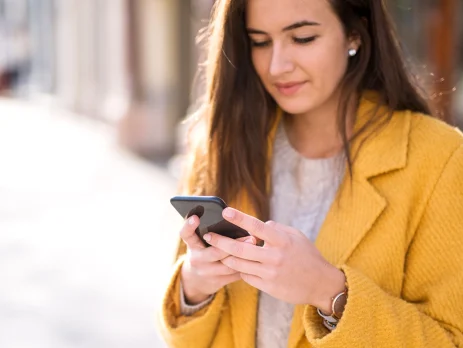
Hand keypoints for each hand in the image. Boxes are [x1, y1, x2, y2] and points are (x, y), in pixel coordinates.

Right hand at [179, 215, 255, 304]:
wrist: (196, 280)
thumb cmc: (203, 251)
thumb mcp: (200, 242)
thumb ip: (210, 231)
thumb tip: (234, 218)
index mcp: (192, 245)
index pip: (186, 234)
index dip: (189, 226)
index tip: (196, 217)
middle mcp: (197, 259)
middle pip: (215, 252)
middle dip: (234, 244)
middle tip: (251, 236)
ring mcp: (206, 272)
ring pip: (228, 265)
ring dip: (244, 256)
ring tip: (256, 246)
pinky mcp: (217, 282)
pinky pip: (234, 274)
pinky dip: (245, 266)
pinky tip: (255, 258)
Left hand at [203, 208, 345, 312]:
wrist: (321, 284)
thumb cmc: (308, 256)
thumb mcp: (296, 236)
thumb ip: (276, 229)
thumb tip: (259, 224)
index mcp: (282, 241)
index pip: (257, 227)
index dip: (240, 218)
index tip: (225, 211)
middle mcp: (274, 257)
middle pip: (240, 249)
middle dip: (221, 241)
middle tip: (208, 235)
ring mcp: (270, 273)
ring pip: (239, 264)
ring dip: (226, 257)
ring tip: (216, 250)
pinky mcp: (268, 287)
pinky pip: (246, 276)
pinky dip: (239, 269)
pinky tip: (235, 264)